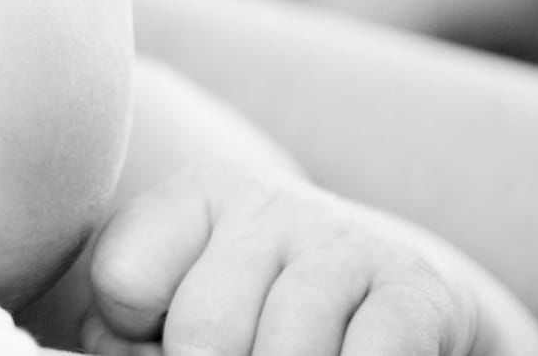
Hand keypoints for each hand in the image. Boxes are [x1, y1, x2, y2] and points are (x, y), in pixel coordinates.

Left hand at [80, 167, 537, 355]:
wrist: (401, 302)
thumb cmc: (260, 319)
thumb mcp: (181, 311)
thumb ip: (126, 335)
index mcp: (196, 198)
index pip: (123, 280)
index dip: (133, 338)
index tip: (163, 339)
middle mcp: (267, 203)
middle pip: (203, 332)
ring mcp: (344, 241)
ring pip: (283, 354)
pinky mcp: (414, 289)